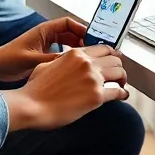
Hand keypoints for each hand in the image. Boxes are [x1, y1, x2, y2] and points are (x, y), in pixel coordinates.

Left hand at [0, 18, 87, 81]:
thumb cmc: (8, 59)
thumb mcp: (33, 60)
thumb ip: (53, 60)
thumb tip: (72, 62)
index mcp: (44, 30)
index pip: (68, 23)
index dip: (81, 28)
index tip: (92, 37)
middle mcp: (46, 35)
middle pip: (71, 33)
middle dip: (83, 40)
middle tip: (94, 50)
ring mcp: (45, 44)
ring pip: (67, 43)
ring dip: (77, 49)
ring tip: (88, 59)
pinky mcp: (43, 54)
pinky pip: (61, 52)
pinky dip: (69, 57)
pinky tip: (75, 66)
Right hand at [1, 45, 128, 130]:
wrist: (31, 106)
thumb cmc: (35, 88)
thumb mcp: (47, 64)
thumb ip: (62, 60)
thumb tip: (66, 62)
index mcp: (76, 54)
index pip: (102, 49)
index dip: (111, 54)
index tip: (113, 60)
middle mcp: (87, 63)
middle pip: (115, 59)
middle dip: (118, 66)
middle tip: (118, 74)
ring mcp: (93, 79)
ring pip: (120, 73)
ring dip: (122, 79)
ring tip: (121, 84)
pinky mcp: (96, 96)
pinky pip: (118, 92)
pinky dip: (123, 94)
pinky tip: (123, 96)